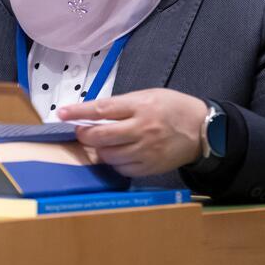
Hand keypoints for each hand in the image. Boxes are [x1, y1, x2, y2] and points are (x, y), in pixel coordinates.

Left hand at [57, 89, 207, 176]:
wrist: (202, 129)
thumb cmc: (172, 108)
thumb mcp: (148, 96)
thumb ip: (121, 104)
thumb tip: (92, 113)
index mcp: (140, 106)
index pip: (102, 109)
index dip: (78, 112)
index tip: (62, 114)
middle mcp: (142, 129)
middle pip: (101, 136)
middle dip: (84, 135)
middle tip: (81, 133)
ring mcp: (146, 150)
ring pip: (109, 155)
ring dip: (99, 150)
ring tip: (103, 143)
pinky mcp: (150, 167)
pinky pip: (122, 169)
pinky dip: (115, 163)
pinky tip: (118, 154)